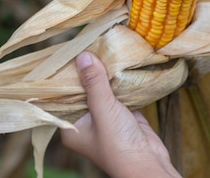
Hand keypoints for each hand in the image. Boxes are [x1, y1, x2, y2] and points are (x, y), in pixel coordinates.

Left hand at [61, 52, 180, 177]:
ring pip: (101, 91)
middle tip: (85, 45)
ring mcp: (104, 119)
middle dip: (86, 71)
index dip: (63, 76)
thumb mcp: (102, 108)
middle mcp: (85, 122)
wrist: (148, 165)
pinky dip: (120, 82)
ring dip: (104, 75)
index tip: (65, 54)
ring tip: (102, 48)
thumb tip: (82, 55)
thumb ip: (93, 82)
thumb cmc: (118, 144)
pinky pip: (118, 94)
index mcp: (70, 127)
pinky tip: (120, 63)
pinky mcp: (123, 115)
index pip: (61, 97)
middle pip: (82, 91)